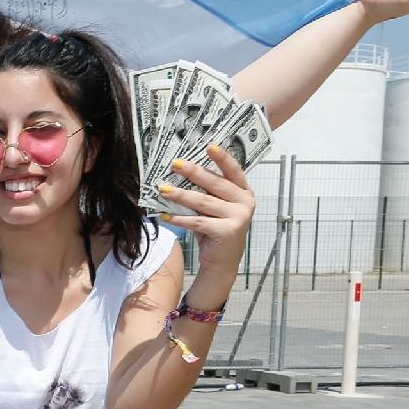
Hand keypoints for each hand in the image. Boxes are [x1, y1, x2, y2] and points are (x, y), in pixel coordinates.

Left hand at [159, 144, 255, 277]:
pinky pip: (197, 221)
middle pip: (216, 183)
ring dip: (180, 195)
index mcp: (244, 192)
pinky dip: (179, 219)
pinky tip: (165, 215)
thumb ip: (207, 194)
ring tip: (163, 189)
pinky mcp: (227, 231)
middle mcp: (245, 203)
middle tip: (174, 164)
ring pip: (203, 202)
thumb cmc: (216, 230)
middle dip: (193, 172)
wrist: (222, 262)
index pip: (234, 170)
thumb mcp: (214, 209)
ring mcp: (239, 217)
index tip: (209, 146)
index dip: (222, 158)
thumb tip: (180, 175)